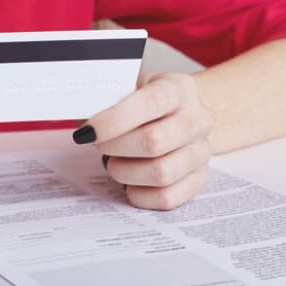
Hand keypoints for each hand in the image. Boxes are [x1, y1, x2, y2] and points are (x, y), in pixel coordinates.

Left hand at [72, 73, 213, 209]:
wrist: (183, 115)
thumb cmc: (147, 103)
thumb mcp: (130, 87)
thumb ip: (108, 100)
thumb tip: (83, 126)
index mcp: (179, 89)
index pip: (151, 102)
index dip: (114, 120)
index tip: (87, 132)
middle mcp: (198, 119)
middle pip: (153, 142)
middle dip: (114, 148)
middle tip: (99, 146)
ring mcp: (202, 151)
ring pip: (161, 173)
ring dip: (125, 172)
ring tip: (114, 163)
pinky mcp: (200, 179)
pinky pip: (167, 198)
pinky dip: (138, 194)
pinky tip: (129, 182)